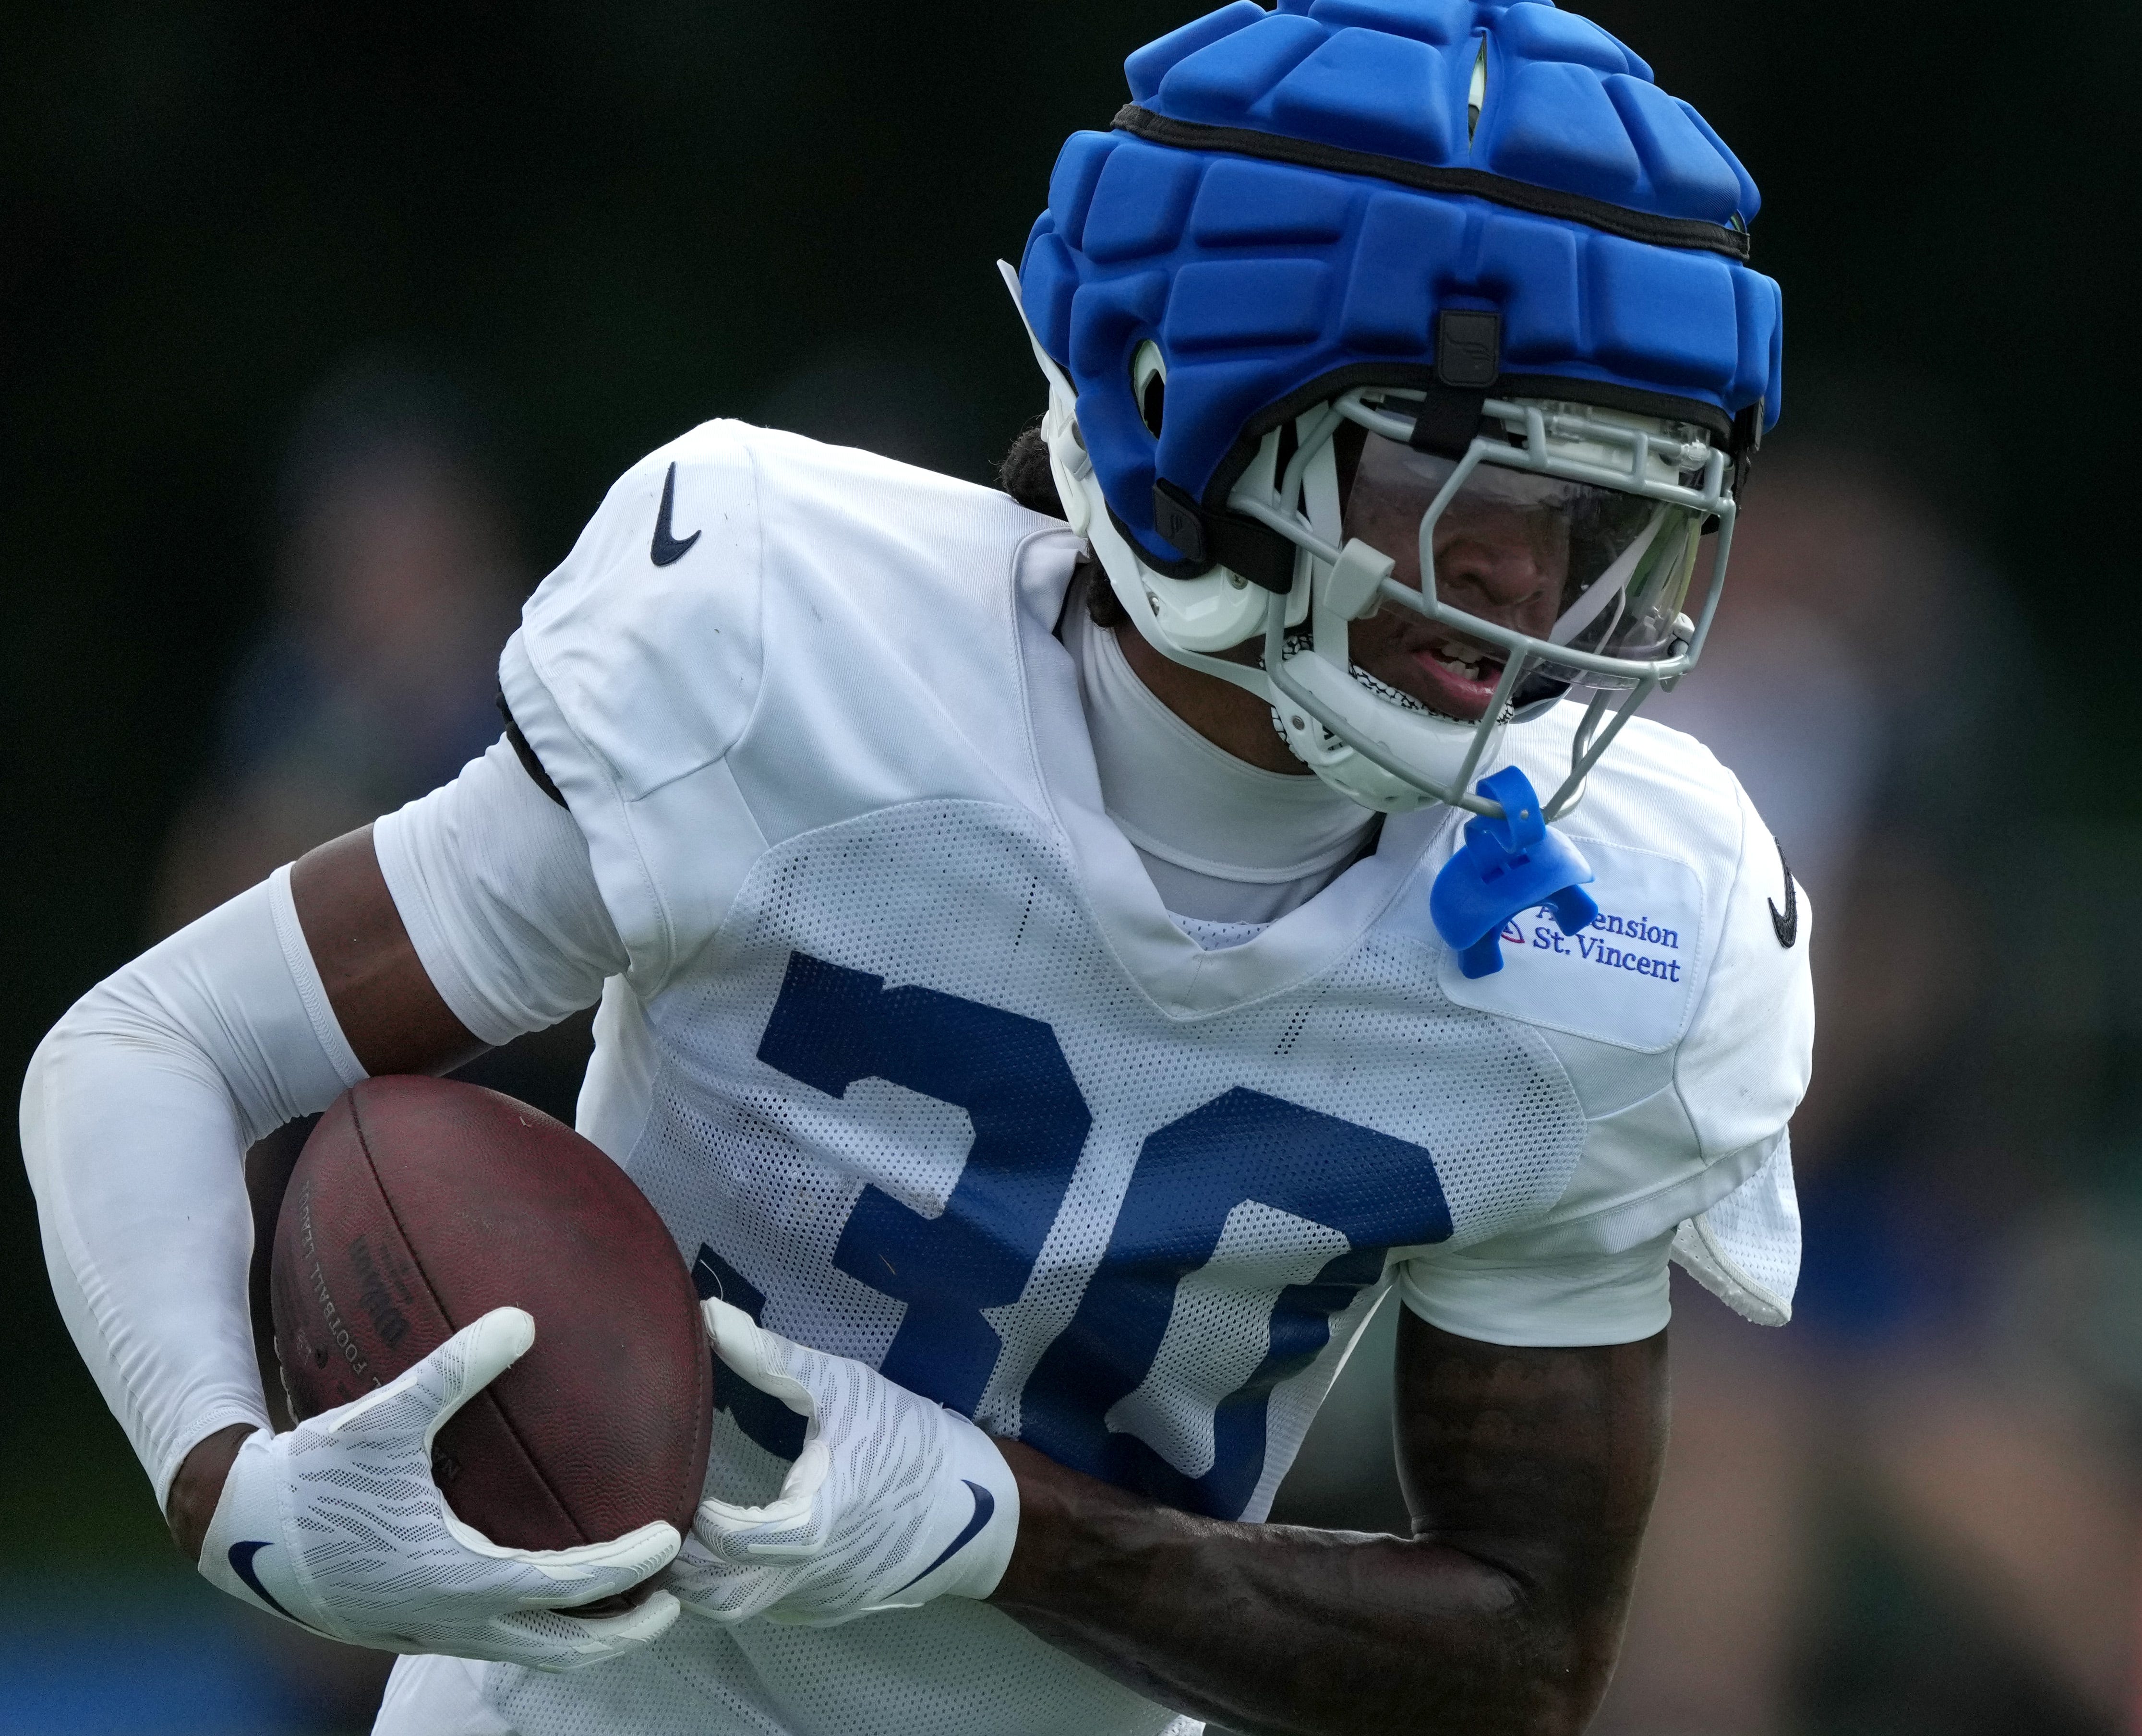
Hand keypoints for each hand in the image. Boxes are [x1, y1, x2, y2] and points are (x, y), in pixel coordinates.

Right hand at [199, 1307, 680, 1669]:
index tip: (670, 1538)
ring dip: (579, 1634)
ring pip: (525, 1651)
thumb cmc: (313, 1478)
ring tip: (620, 1602)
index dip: (626, 1567)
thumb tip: (521, 1319)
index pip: (568, 1587)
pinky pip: (490, 1637)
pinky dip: (531, 1624)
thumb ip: (455, 1368)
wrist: (238, 1532)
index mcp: (460, 1580)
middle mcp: (451, 1619)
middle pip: (562, 1648)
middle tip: (670, 1600)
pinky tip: (537, 1588)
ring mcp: (428, 1630)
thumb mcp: (386, 1417)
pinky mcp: (408, 1625)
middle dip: (621, 1633)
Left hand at [667, 1298, 1017, 1627]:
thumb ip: (771, 1358)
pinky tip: (731, 1547)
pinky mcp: (829, 1609)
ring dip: (704, 1578)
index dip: (696, 1515)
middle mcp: (809, 1578)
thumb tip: (708, 1314)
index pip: (731, 1540)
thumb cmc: (911, 1441)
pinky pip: (769, 1606)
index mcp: (813, 1526)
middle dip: (681, 1563)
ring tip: (682, 1532)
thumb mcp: (846, 1388)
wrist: (983, 1507)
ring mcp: (818, 1601)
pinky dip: (741, 1583)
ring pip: (738, 1609)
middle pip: (718, 1595)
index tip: (677, 1480)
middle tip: (656, 1518)